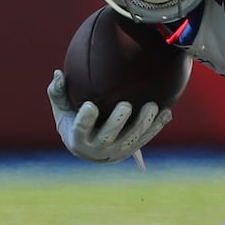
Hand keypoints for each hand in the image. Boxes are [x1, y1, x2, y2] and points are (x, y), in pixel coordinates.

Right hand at [47, 69, 170, 162]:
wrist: (90, 150)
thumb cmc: (73, 121)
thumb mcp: (62, 110)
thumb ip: (58, 93)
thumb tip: (58, 73)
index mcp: (79, 138)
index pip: (81, 129)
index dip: (85, 119)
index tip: (90, 106)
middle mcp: (99, 148)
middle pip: (109, 136)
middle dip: (118, 122)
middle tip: (126, 105)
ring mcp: (118, 150)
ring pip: (133, 138)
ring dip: (144, 123)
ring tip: (152, 105)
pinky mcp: (133, 149)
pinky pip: (147, 138)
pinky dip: (157, 126)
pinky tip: (167, 112)